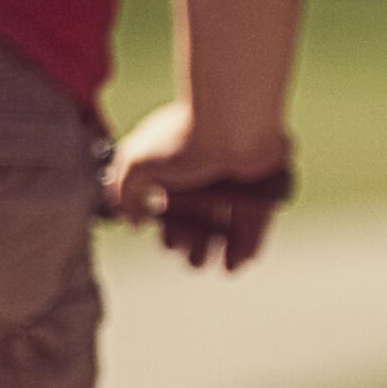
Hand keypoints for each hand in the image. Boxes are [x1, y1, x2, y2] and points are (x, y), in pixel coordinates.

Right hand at [104, 99, 295, 270]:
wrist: (235, 124)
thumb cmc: (182, 140)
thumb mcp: (135, 164)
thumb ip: (124, 193)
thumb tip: (134, 220)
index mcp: (176, 160)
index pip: (170, 202)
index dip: (169, 228)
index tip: (169, 242)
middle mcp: (206, 169)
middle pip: (198, 216)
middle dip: (191, 243)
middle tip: (191, 258)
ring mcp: (236, 179)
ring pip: (225, 221)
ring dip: (214, 247)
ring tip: (205, 263)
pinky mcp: (262, 188)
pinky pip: (254, 220)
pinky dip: (245, 243)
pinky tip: (233, 263)